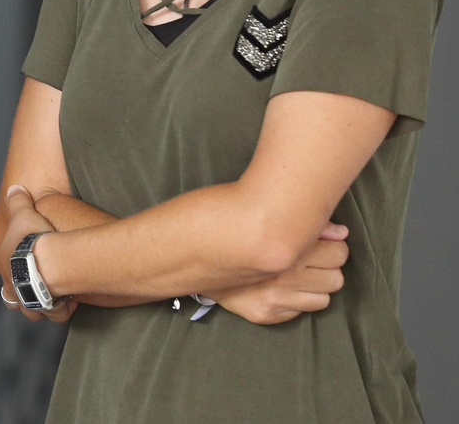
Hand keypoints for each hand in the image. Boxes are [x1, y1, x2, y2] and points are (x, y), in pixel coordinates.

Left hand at [0, 185, 74, 322]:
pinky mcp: (49, 308)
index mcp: (2, 261)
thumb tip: (14, 190)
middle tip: (24, 283)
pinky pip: (55, 314)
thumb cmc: (33, 240)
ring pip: (28, 310)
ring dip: (36, 304)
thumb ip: (17, 201)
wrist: (53, 262)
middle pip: (6, 294)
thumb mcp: (23, 213)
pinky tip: (69, 303)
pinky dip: (61, 310)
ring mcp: (29, 299)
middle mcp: (12, 284)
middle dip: (14, 290)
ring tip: (47, 296)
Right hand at [213, 223, 349, 324]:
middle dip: (326, 267)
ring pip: (325, 298)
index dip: (332, 246)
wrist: (192, 256)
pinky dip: (298, 300)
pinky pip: (303, 311)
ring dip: (314, 287)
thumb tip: (341, 232)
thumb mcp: (269, 219)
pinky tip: (282, 289)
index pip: (339, 252)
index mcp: (287, 248)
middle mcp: (284, 276)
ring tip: (297, 276)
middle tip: (310, 260)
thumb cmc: (236, 231)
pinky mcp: (267, 315)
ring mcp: (275, 300)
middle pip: (336, 277)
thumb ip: (308, 225)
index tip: (320, 244)